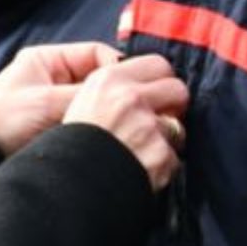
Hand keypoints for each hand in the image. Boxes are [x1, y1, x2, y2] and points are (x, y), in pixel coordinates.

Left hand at [0, 41, 123, 155]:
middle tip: (134, 107)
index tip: (132, 85)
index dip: (117, 67)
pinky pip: (91, 117)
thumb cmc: (2, 118)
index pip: (96, 53)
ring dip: (110, 110)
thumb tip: (121, 94)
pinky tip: (111, 134)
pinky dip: (101, 124)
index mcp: (50, 60)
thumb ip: (80, 95)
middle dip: (117, 91)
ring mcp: (62, 98)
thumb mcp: (43, 102)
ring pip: (100, 99)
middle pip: (101, 77)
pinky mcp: (64, 121)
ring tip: (122, 122)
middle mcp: (58, 76)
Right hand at [63, 53, 188, 190]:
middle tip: (160, 118)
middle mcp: (131, 98)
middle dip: (174, 105)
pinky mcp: (160, 155)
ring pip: (178, 128)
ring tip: (141, 149)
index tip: (156, 91)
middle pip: (178, 90)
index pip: (158, 64)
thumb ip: (115, 87)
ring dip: (166, 139)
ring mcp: (148, 126)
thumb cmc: (73, 142)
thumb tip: (148, 86)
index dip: (160, 80)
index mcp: (109, 79)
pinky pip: (173, 157)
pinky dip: (161, 165)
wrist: (68, 181)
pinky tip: (139, 167)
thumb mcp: (86, 100)